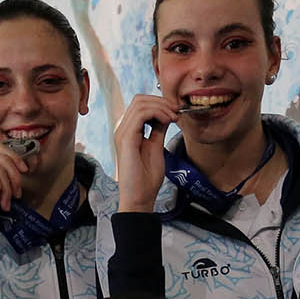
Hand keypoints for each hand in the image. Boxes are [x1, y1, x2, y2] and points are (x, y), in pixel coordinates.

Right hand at [114, 94, 178, 210]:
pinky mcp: (126, 139)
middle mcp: (122, 130)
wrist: (139, 198)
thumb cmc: (146, 179)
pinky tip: (168, 121)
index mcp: (129, 132)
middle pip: (139, 100)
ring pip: (140, 103)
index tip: (176, 112)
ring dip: (161, 106)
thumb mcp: (156, 148)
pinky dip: (157, 113)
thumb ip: (158, 131)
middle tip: (177, 112)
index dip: (160, 104)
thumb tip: (166, 116)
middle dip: (161, 101)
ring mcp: (122, 133)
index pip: (141, 105)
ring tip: (174, 117)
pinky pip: (140, 114)